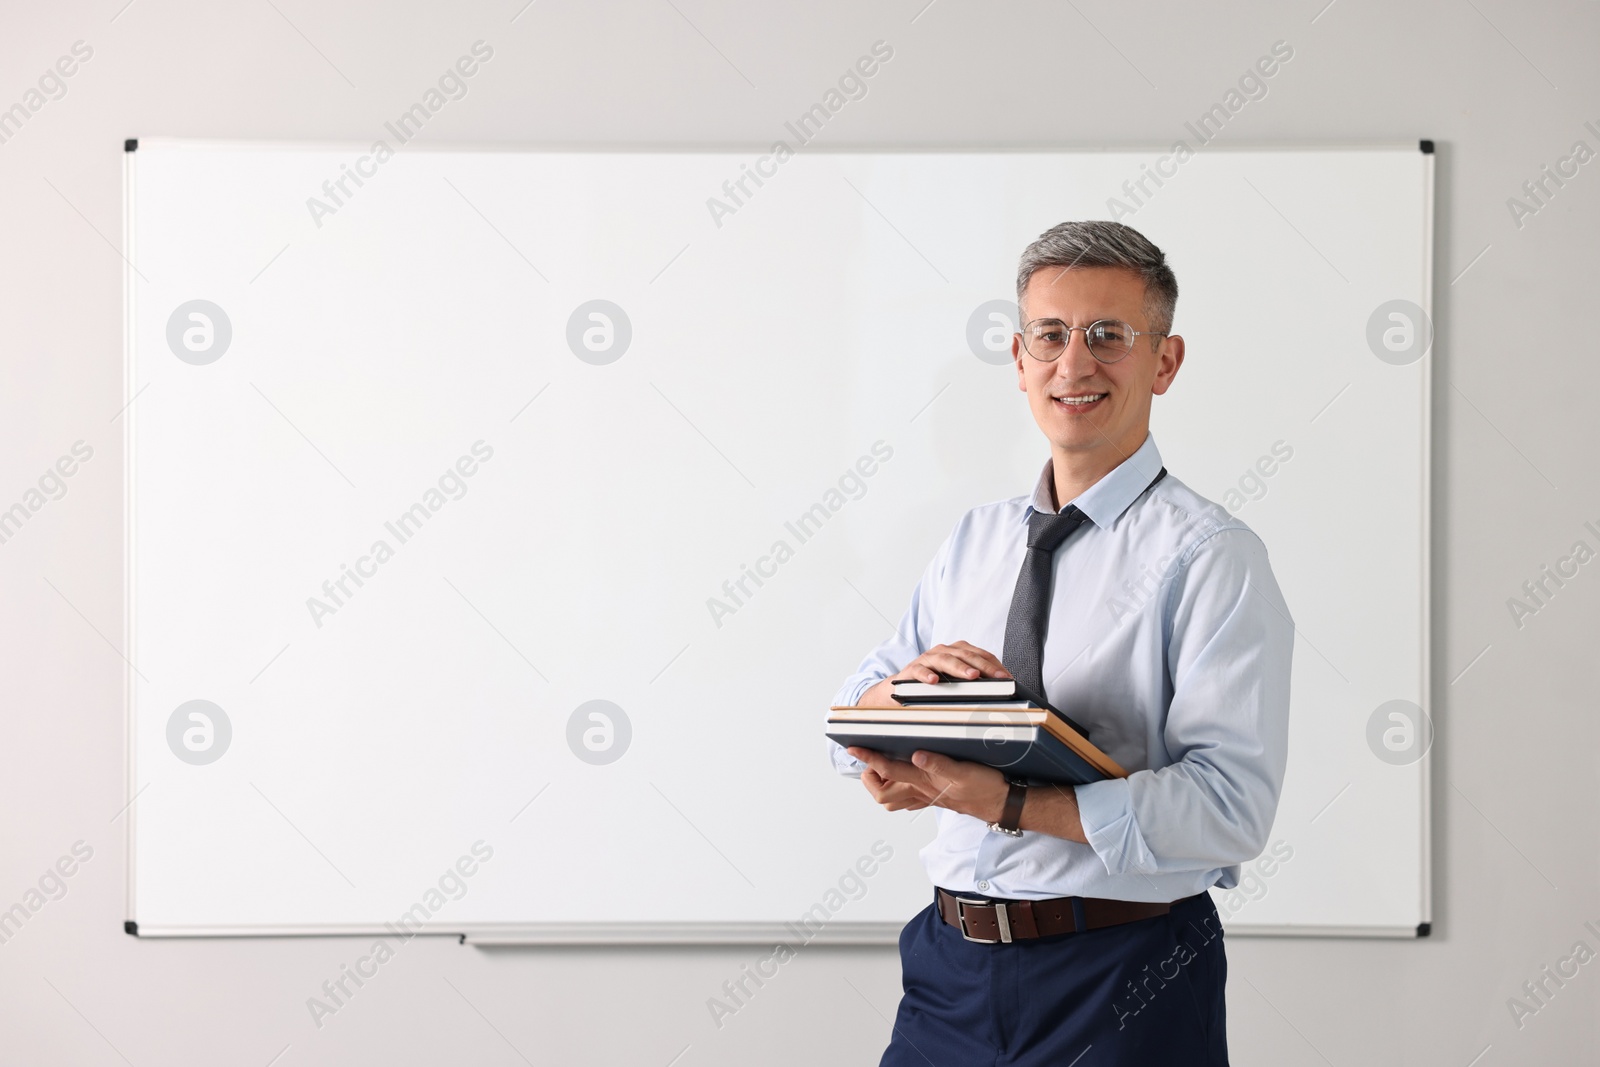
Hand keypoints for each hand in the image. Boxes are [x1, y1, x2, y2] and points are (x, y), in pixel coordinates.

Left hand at [847, 747, 1009, 823]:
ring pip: (893, 799)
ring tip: (885, 765)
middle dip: (870, 778)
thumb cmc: (985, 787)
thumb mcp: (964, 771)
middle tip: (872, 759)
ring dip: (883, 784)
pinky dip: (900, 787)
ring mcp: (926, 797)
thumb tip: (916, 754)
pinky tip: (907, 773)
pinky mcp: (934, 798)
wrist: (1002, 803)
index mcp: (924, 782)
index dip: (868, 758)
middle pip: (881, 794)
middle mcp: (920, 792)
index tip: (854, 747)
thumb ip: (939, 764)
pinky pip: (908, 798)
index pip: (886, 770)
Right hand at [856, 641, 1012, 707]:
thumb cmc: (932, 688)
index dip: (995, 665)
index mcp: (957, 652)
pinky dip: (926, 674)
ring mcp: (926, 660)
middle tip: (999, 678)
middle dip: (984, 666)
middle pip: (967, 655)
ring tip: (973, 676)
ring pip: (946, 659)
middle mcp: (942, 651)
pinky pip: (919, 670)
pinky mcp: (910, 671)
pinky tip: (934, 681)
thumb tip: (1002, 697)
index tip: (1009, 679)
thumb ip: (974, 685)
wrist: (897, 692)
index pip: (980, 655)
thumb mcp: (955, 685)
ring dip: (960, 668)